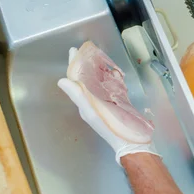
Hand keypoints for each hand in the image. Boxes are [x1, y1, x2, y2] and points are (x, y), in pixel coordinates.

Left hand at [57, 48, 159, 164]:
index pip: (76, 80)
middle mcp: (95, 100)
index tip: (73, 51)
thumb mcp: (92, 112)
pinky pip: (114, 87)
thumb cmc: (111, 128)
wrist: (131, 142)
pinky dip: (114, 79)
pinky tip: (116, 73)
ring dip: (100, 69)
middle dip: (87, 64)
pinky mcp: (119, 103)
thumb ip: (77, 96)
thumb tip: (62, 81)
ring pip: (101, 81)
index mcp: (86, 101)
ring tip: (99, 58)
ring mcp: (107, 102)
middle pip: (88, 78)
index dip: (74, 65)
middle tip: (86, 51)